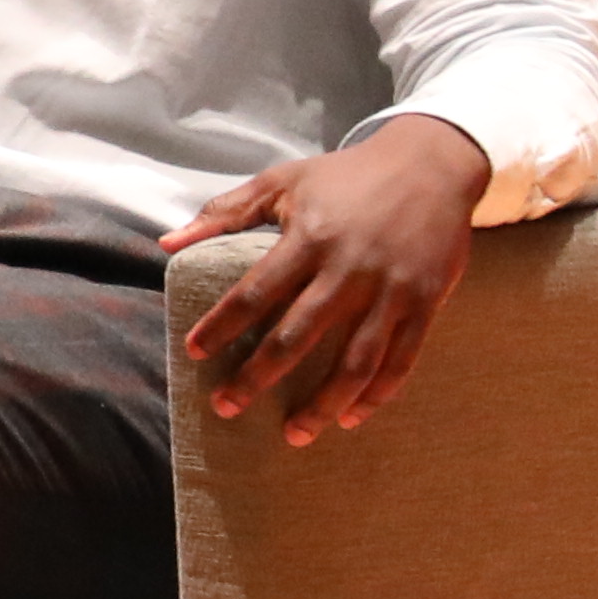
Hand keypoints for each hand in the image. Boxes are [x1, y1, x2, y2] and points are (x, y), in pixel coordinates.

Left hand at [161, 114, 488, 447]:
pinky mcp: (425, 302)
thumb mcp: (283, 181)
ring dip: (322, 404)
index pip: (254, 291)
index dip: (222, 325)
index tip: (194, 353)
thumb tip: (166, 243)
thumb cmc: (346, 175)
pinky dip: (376, 395)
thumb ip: (223, 212)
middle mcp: (348, 269)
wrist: (432, 163)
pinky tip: (350, 418)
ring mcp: (390, 290)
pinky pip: (401, 360)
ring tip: (293, 435)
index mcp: (309, 237)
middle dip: (257, 377)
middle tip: (226, 407)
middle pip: (297, 336)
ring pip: (354, 362)